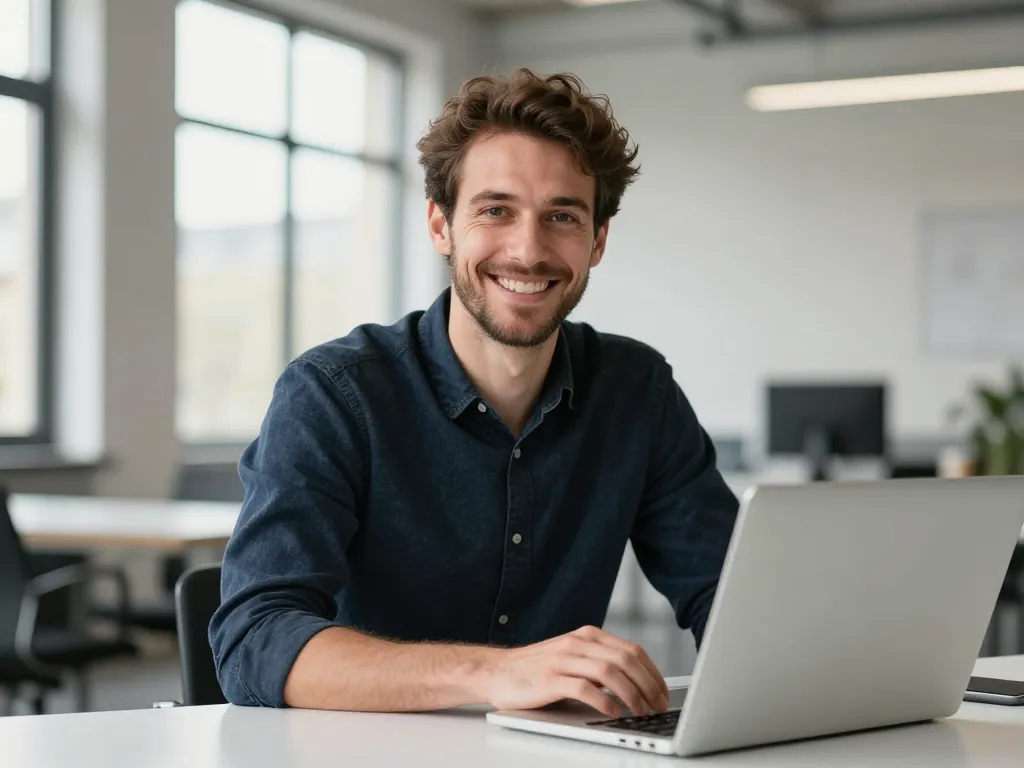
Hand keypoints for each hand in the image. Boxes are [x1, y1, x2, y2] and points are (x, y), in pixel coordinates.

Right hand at [477, 625, 669, 717]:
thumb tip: (636, 682)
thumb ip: (599, 662)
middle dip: (648, 685)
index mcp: (587, 636)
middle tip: (658, 706)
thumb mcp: (572, 657)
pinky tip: (613, 712)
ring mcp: (563, 659)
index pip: (632, 650)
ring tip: (640, 711)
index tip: (663, 693)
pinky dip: (604, 701)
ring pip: (609, 672)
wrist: (497, 671)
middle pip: (625, 659)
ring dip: (631, 694)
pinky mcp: (550, 679)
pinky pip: (585, 688)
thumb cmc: (537, 669)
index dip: (653, 672)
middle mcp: (578, 643)